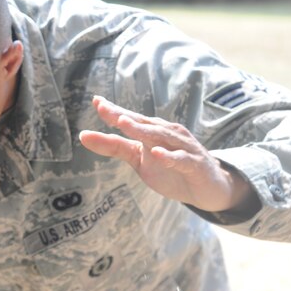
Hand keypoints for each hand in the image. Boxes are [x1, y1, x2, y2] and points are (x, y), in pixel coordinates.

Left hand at [79, 96, 254, 212]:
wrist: (207, 189)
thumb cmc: (170, 169)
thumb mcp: (138, 159)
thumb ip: (113, 147)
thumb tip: (83, 136)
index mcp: (153, 130)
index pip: (131, 118)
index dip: (114, 111)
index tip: (96, 101)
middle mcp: (168, 133)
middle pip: (143, 123)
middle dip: (124, 116)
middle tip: (104, 109)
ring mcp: (183, 147)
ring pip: (161, 136)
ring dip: (143, 130)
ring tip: (124, 124)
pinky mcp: (195, 164)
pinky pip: (181, 159)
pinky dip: (169, 156)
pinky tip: (156, 153)